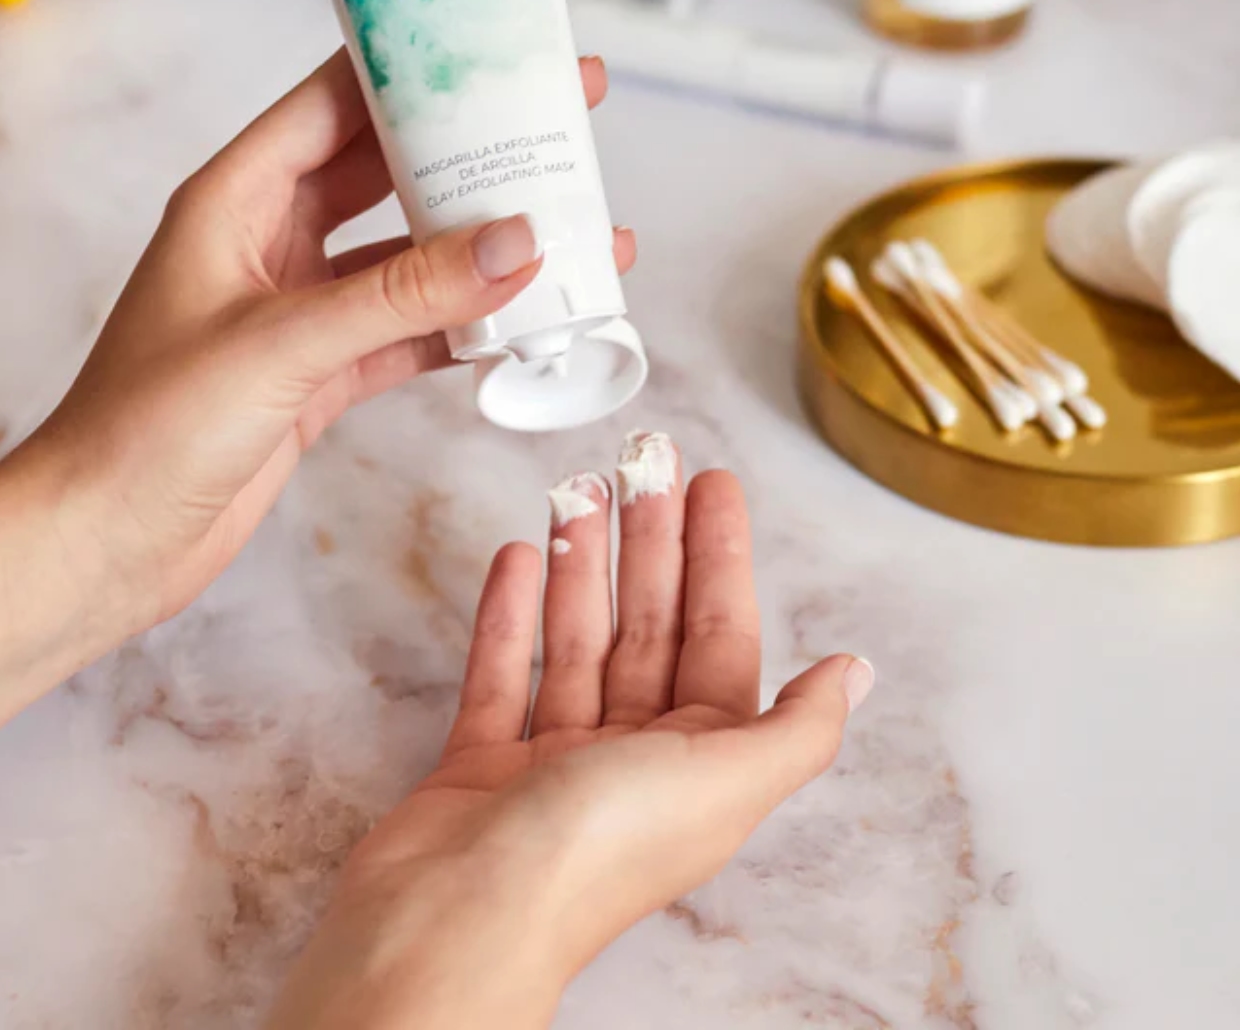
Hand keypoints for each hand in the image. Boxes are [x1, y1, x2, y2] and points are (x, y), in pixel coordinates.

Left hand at [0, 51, 632, 714]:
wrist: (105, 542)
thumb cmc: (142, 429)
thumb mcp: (281, 344)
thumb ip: (402, 295)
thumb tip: (513, 245)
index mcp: (237, 199)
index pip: (336, 104)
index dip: (413, 70)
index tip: (491, 49)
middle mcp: (272, 241)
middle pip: (389, 173)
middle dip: (470, 152)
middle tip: (553, 125)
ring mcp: (303, 308)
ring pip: (411, 258)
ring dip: (481, 249)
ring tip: (564, 229)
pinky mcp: (324, 371)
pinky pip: (412, 330)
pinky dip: (465, 327)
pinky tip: (523, 320)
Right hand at [267, 434, 873, 1029]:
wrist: (453, 922)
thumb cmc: (594, 853)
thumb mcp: (723, 779)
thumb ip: (796, 727)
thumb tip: (856, 674)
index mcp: (701, 762)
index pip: (719, 633)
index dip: (718, 554)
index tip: (709, 483)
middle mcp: (635, 759)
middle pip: (648, 624)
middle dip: (648, 540)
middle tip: (641, 459)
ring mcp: (555, 761)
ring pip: (576, 640)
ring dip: (579, 563)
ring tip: (575, 491)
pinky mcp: (483, 764)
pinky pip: (504, 674)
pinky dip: (511, 616)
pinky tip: (516, 559)